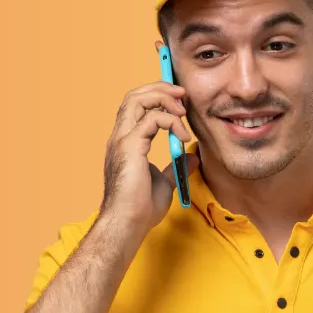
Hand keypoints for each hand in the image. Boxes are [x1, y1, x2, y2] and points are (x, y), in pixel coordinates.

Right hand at [99, 48, 197, 234]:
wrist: (128, 224)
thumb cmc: (140, 209)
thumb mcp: (165, 183)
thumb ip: (176, 167)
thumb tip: (193, 158)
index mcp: (126, 143)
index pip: (136, 106)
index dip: (156, 96)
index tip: (179, 99)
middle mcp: (120, 137)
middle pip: (134, 95)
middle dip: (159, 88)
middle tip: (182, 93)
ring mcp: (122, 140)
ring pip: (137, 99)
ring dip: (163, 97)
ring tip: (182, 108)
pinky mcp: (129, 146)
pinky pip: (152, 119)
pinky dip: (171, 122)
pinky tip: (183, 136)